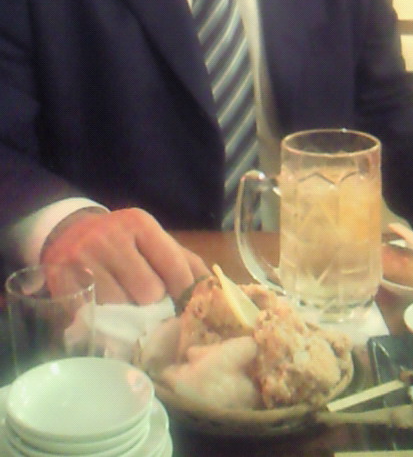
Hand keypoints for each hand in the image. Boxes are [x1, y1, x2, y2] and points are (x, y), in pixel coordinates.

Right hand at [41, 207, 208, 303]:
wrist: (69, 233)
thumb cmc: (122, 243)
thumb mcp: (153, 241)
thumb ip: (185, 263)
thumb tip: (218, 292)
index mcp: (140, 224)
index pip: (174, 267)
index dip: (184, 293)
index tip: (186, 307)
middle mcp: (110, 236)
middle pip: (149, 292)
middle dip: (151, 303)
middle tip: (143, 301)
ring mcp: (83, 258)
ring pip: (120, 307)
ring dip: (125, 314)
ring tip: (121, 304)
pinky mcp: (60, 279)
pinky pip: (92, 315)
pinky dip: (101, 321)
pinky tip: (102, 311)